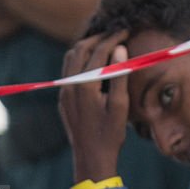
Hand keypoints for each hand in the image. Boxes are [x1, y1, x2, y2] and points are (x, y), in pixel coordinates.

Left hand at [59, 31, 129, 182]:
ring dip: (87, 46)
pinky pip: (69, 70)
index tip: (126, 31)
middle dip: (98, 38)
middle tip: (116, 33)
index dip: (113, 38)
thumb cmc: (110, 133)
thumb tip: (121, 49)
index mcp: (85, 85)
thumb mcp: (120, 105)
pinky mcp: (63, 98)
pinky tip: (95, 62)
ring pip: (70, 57)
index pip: (99, 51)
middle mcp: (70, 85)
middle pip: (80, 49)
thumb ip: (119, 75)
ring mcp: (64, 91)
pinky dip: (81, 59)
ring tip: (105, 43)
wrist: (90, 157)